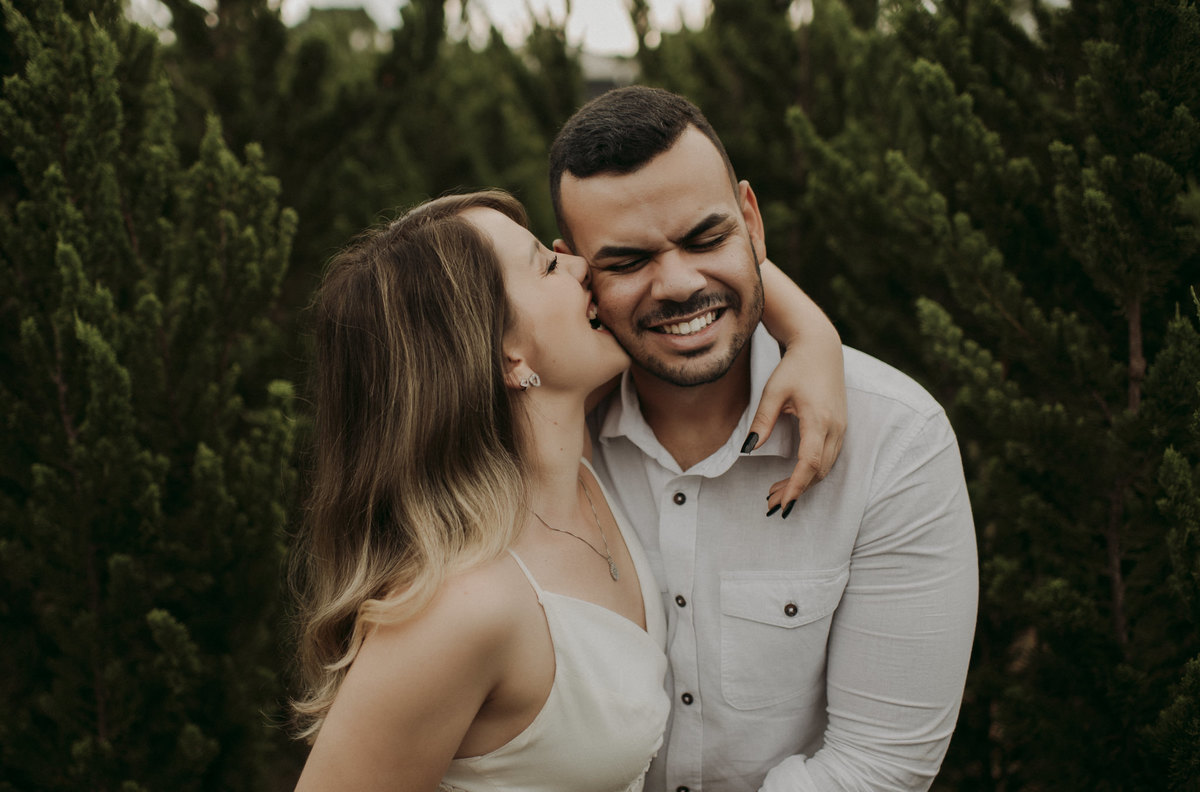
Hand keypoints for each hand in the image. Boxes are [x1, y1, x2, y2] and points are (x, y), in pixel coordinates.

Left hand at [743, 332, 845, 516]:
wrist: (820, 347)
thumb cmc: (795, 366)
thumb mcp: (773, 391)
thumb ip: (762, 421)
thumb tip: (748, 448)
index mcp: (818, 420)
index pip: (810, 464)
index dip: (796, 486)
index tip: (782, 503)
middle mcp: (835, 427)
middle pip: (819, 471)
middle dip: (796, 491)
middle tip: (771, 504)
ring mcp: (840, 428)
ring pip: (826, 467)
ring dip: (804, 483)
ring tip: (777, 493)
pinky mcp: (840, 426)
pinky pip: (829, 457)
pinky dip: (813, 471)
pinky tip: (795, 476)